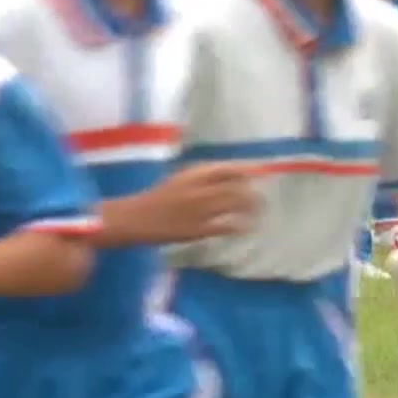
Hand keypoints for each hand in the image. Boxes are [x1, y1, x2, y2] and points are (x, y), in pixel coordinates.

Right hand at [132, 163, 257, 242]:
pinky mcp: (198, 230)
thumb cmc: (157, 197)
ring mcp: (199, 210)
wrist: (135, 218)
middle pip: (235, 187)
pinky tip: (246, 228)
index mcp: (192, 174)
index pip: (226, 168)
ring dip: (249, 208)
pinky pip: (224, 227)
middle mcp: (199, 189)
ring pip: (233, 206)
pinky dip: (238, 226)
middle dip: (252, 192)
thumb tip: (229, 177)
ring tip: (258, 212)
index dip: (246, 170)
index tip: (259, 172)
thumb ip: (202, 177)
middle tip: (262, 198)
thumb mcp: (179, 179)